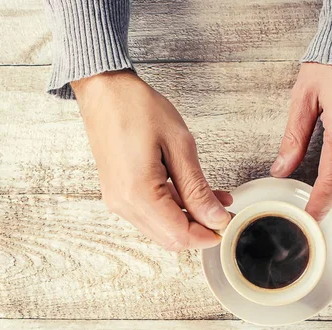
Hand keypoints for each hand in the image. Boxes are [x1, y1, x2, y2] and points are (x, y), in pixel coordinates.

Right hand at [72, 70, 231, 250]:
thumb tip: (215, 217)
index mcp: (138, 193)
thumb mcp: (179, 145)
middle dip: (201, 230)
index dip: (208, 235)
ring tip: (215, 198)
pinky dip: (175, 208)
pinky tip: (193, 193)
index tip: (228, 223)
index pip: (179, 235)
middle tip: (224, 212)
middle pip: (170, 238)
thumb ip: (197, 188)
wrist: (104, 90)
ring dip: (190, 218)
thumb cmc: (136, 108)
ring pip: (161, 227)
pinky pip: (151, 212)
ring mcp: (118, 200)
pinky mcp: (119, 193)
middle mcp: (123, 204)